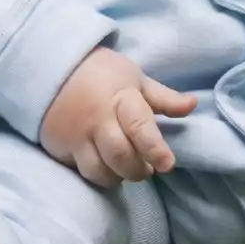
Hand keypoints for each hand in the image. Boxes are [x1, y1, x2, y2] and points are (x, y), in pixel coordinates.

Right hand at [40, 46, 196, 188]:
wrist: (52, 66)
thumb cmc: (101, 73)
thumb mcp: (134, 79)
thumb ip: (163, 98)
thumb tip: (192, 105)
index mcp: (120, 98)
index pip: (140, 126)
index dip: (155, 148)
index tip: (168, 164)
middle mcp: (97, 118)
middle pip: (120, 155)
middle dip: (138, 169)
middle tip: (146, 168)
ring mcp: (76, 135)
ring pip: (100, 170)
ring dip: (118, 176)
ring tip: (125, 169)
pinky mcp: (59, 147)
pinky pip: (81, 171)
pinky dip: (98, 175)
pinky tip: (105, 167)